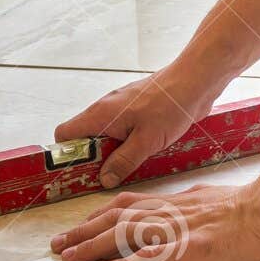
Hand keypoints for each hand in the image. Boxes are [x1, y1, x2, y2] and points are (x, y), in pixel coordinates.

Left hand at [49, 183, 259, 260]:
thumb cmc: (251, 209)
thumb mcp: (211, 201)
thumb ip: (190, 207)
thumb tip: (181, 209)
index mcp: (174, 203)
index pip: (127, 205)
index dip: (98, 216)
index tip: (79, 226)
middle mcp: (169, 213)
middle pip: (116, 218)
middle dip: (83, 231)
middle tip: (58, 245)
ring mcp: (178, 230)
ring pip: (125, 234)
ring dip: (93, 246)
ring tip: (69, 258)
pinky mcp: (190, 250)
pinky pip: (151, 258)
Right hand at [53, 65, 220, 187]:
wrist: (195, 81)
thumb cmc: (170, 106)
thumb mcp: (146, 142)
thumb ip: (123, 162)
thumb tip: (104, 179)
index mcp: (101, 114)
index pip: (65, 133)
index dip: (66, 154)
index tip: (80, 172)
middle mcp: (106, 108)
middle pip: (85, 137)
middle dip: (94, 158)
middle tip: (111, 174)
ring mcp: (121, 108)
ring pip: (105, 134)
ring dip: (114, 151)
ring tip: (131, 164)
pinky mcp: (136, 109)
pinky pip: (123, 129)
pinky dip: (127, 142)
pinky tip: (144, 151)